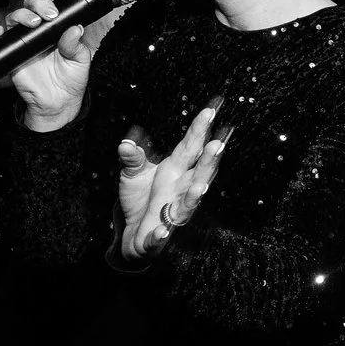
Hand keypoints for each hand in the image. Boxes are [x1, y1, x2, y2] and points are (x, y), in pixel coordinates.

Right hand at [0, 0, 91, 130]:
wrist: (58, 103)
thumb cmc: (71, 79)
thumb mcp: (80, 61)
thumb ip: (76, 45)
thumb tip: (74, 29)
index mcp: (58, 25)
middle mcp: (39, 28)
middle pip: (32, 4)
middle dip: (39, 2)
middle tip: (50, 14)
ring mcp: (24, 39)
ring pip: (14, 16)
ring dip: (22, 15)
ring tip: (34, 23)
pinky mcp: (11, 53)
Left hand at [115, 102, 235, 260]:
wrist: (132, 233)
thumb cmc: (139, 199)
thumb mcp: (132, 173)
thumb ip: (132, 158)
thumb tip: (126, 143)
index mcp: (176, 170)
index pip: (191, 147)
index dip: (201, 129)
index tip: (211, 109)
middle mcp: (180, 190)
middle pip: (198, 174)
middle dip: (208, 161)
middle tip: (218, 145)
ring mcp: (172, 214)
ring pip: (188, 205)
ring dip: (195, 197)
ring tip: (200, 188)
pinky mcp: (158, 236)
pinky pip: (160, 235)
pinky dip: (161, 234)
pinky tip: (161, 232)